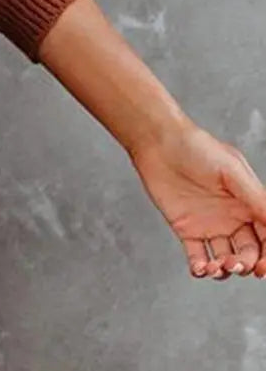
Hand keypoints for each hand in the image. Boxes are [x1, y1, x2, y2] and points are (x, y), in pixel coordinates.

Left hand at [128, 120, 265, 279]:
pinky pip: (197, 255)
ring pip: (226, 258)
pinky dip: (201, 268)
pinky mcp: (186, 229)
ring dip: (224, 269)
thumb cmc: (197, 148)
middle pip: (249, 252)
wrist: (157, 142)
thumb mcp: (233, 171)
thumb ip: (257, 199)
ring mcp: (210, 225)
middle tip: (236, 264)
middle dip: (247, 264)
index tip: (263, 268)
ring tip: (216, 266)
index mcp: (249, 204)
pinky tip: (200, 268)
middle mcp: (233, 218)